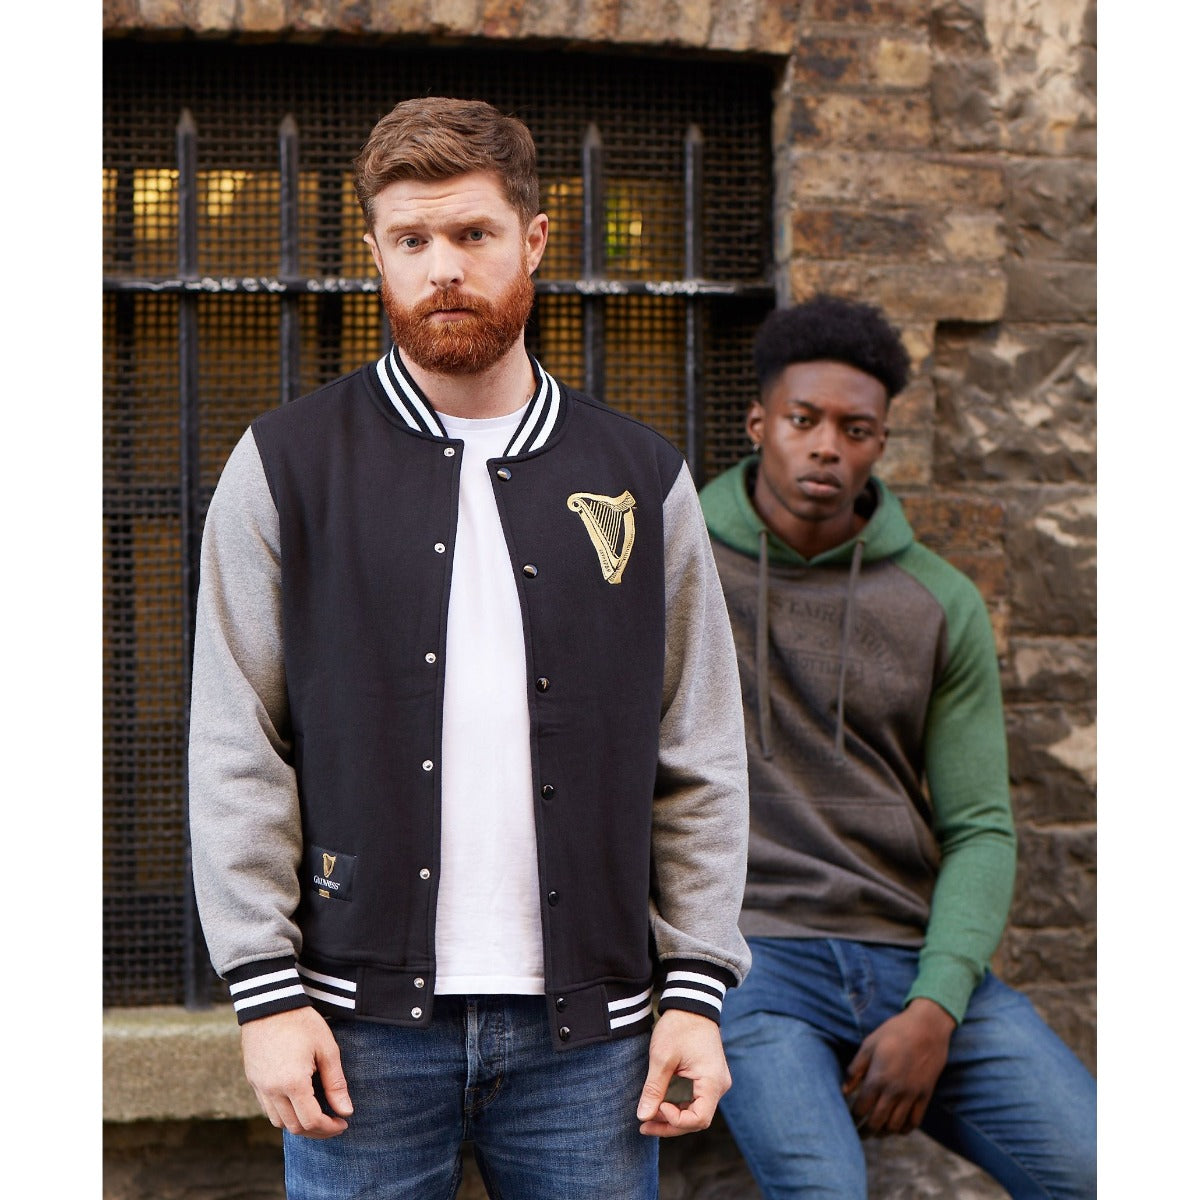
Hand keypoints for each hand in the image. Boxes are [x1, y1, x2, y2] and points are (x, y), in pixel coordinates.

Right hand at [240, 1007, 353, 1138]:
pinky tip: (299, 1103)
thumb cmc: (302, 1022)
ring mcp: (259, 1087)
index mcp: (293, 1083)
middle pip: (295, 1127)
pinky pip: (268, 1109)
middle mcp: (272, 1091)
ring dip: (299, 1124)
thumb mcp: (326, 1049)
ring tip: (317, 1115)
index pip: (312, 1121)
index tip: (343, 1123)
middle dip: (316, 1130)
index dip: (329, 1127)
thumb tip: (346, 1111)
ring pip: (279, 1122)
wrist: (269, 1003)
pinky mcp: (253, 1081)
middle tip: (333, 1122)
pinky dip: (284, 1113)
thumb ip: (336, 1083)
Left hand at [636, 1009, 731, 1137]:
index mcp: (712, 1082)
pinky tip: (659, 1105)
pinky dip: (678, 1105)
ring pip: (695, 1111)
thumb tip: (643, 1117)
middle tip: (643, 1125)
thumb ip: (654, 1089)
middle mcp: (719, 1085)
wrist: (691, 1004)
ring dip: (672, 1117)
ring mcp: (715, 1082)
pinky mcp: (708, 1077)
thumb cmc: (679, 1027)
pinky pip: (695, 1100)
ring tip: (647, 1117)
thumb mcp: (662, 1058)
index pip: (699, 1119)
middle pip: (697, 1119)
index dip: (675, 1121)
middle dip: (669, 1124)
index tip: (657, 1107)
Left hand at [842, 998, 955, 1136]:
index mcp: (878, 1078)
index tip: (848, 1120)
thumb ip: (855, 1069)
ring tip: (876, 1133)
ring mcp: (912, 1095)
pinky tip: (896, 1128)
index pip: (862, 1108)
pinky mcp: (925, 1096)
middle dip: (866, 1131)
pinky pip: (914, 1122)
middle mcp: (895, 1091)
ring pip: (895, 1126)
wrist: (927, 1028)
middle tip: (858, 1134)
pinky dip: (904, 1129)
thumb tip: (844, 1091)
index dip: (853, 1117)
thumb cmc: (894, 1032)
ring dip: (884, 1133)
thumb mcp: (869, 1045)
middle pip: (877, 1122)